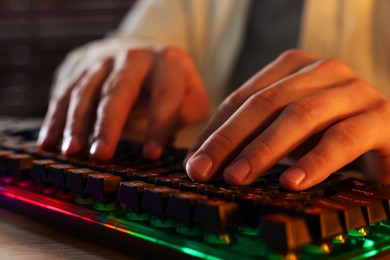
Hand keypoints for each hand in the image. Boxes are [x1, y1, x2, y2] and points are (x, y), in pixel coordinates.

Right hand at [38, 47, 209, 159]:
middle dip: (108, 124)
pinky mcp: (83, 70)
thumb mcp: (190, 94)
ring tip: (72, 152)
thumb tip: (163, 142)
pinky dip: (56, 119)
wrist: (142, 54)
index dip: (158, 125)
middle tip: (102, 155)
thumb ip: (186, 114)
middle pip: (118, 90)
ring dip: (77, 124)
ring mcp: (104, 62)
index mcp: (168, 63)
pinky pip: (65, 94)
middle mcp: (134, 58)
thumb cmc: (171, 84)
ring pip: (86, 91)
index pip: (165, 95)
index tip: (150, 155)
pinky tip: (48, 143)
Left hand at [185, 49, 389, 189]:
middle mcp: (323, 71)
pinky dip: (315, 161)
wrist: (386, 137)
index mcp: (295, 67)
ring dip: (263, 150)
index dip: (216, 129)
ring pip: (300, 116)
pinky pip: (343, 139)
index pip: (244, 97)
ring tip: (238, 177)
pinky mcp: (380, 118)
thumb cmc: (328, 131)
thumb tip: (205, 158)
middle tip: (204, 170)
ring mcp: (353, 91)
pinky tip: (292, 183)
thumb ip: (252, 134)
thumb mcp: (286, 129)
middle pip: (265, 103)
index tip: (195, 160)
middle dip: (229, 139)